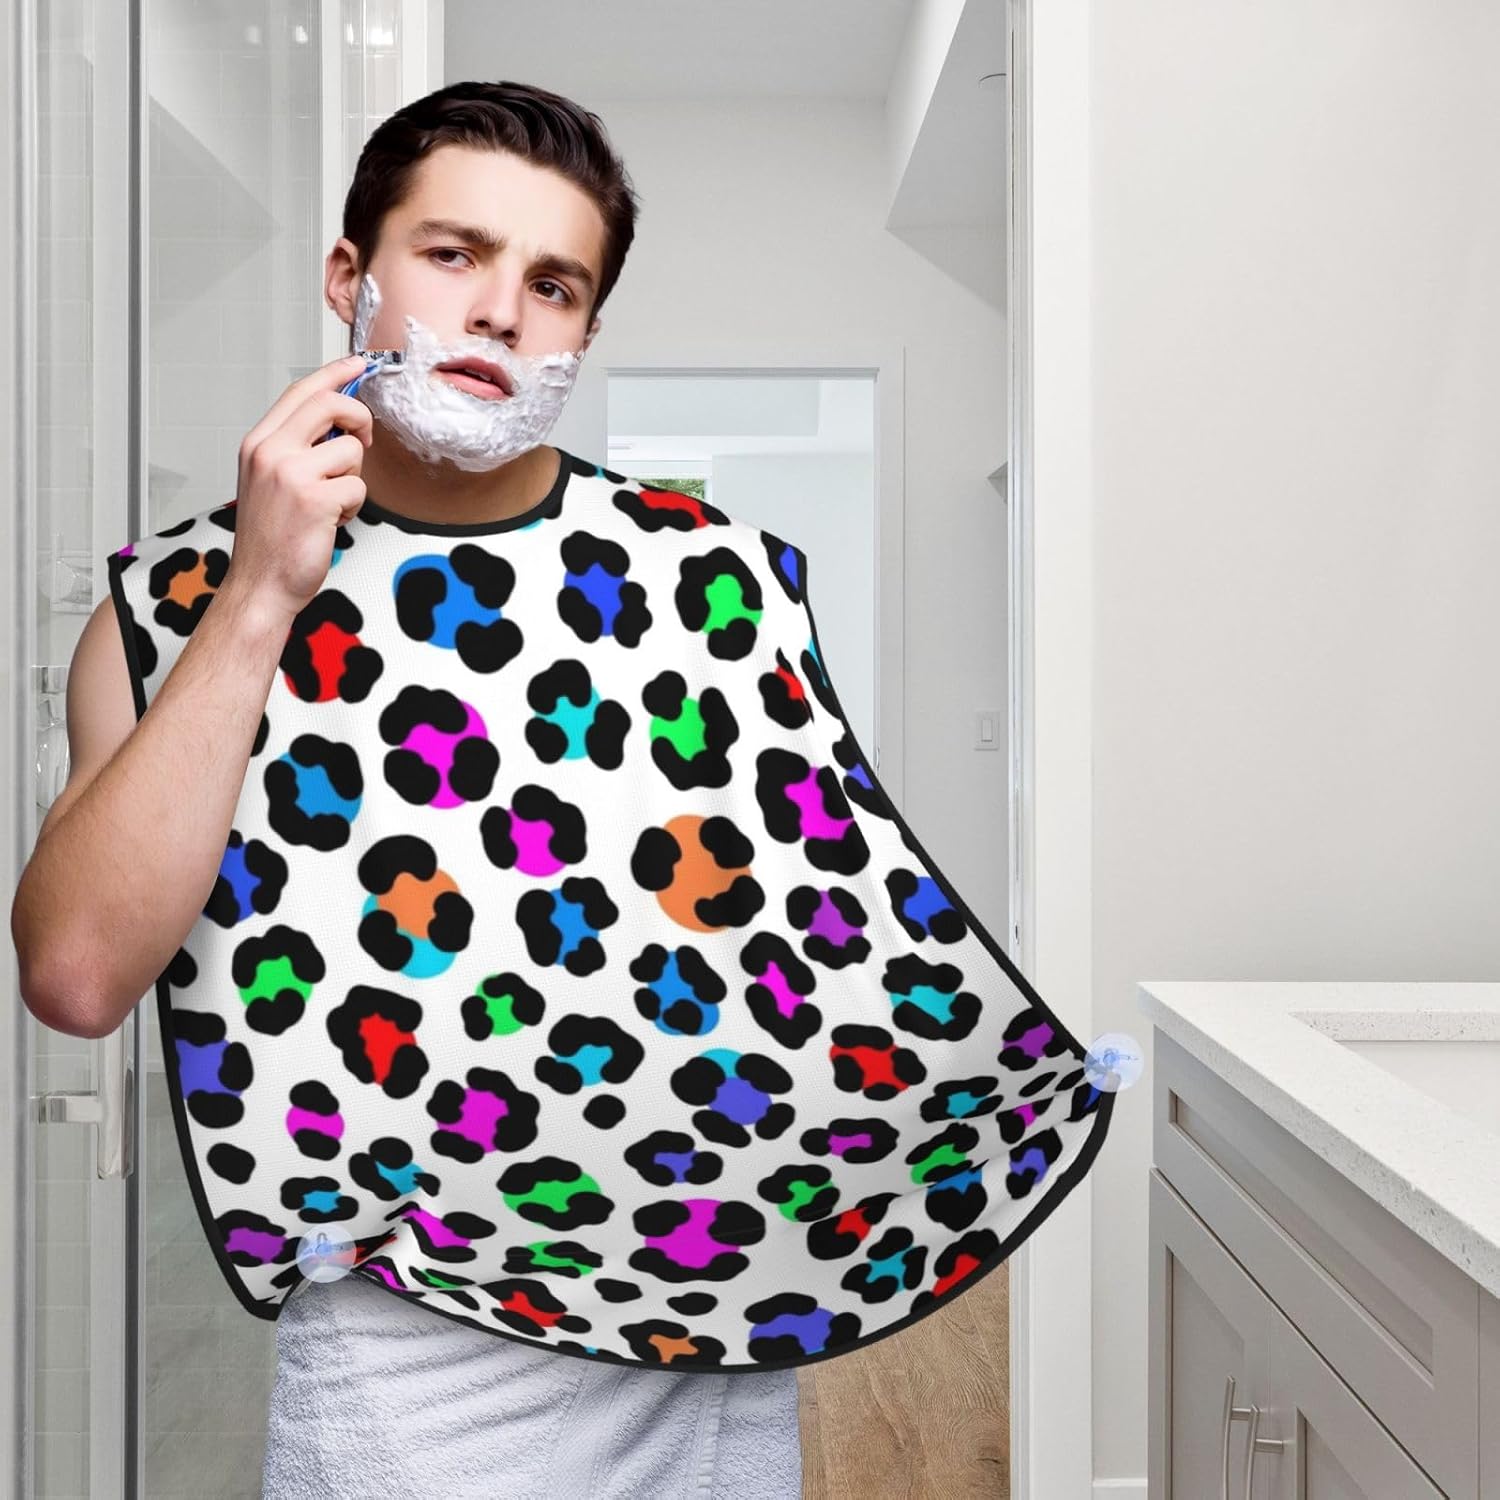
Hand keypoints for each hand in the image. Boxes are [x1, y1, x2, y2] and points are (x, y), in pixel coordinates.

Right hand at [222, 353, 374, 618]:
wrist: (260, 585)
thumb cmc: (270, 538)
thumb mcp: (271, 481)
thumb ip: (297, 447)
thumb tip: (338, 421)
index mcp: (259, 443)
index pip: (301, 392)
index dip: (335, 374)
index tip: (358, 365)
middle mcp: (270, 452)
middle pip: (329, 404)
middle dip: (358, 417)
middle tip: (363, 440)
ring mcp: (291, 474)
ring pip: (350, 451)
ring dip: (353, 479)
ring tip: (332, 503)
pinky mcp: (315, 499)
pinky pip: (358, 488)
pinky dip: (353, 507)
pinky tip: (332, 522)